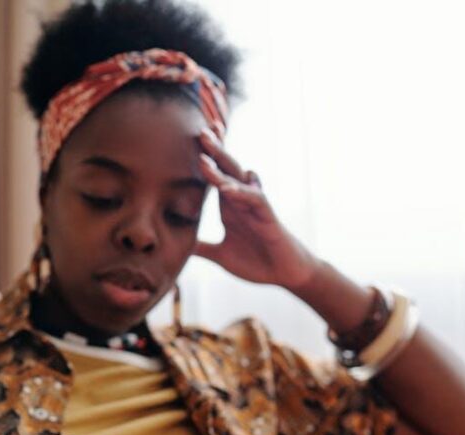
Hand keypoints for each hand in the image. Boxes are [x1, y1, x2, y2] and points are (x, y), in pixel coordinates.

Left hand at [196, 128, 321, 289]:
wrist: (285, 275)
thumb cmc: (257, 262)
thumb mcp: (221, 255)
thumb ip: (202, 248)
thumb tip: (180, 248)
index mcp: (228, 206)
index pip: (214, 176)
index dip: (204, 159)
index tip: (187, 140)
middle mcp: (241, 200)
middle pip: (226, 169)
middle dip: (213, 149)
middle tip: (199, 130)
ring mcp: (255, 206)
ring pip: (238, 178)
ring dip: (221, 164)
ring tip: (205, 150)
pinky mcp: (268, 216)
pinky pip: (254, 199)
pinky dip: (240, 192)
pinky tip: (225, 188)